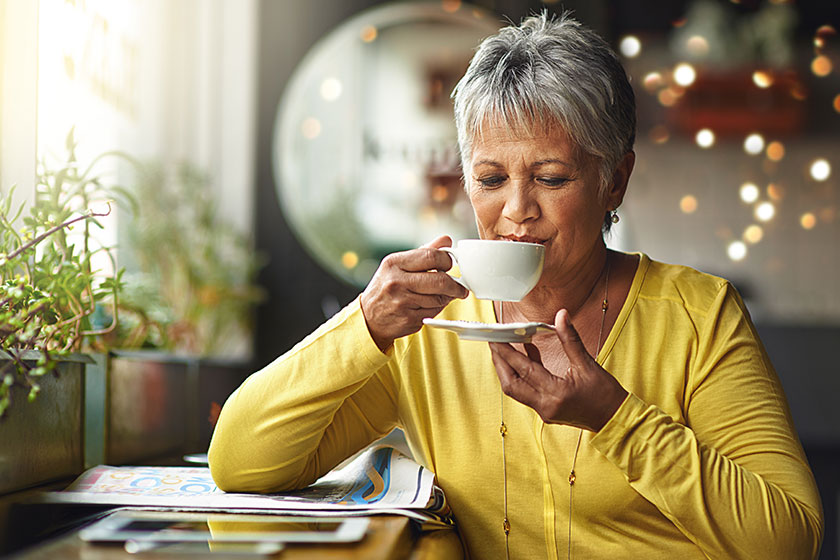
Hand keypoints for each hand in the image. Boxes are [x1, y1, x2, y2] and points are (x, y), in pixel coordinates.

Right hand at [360, 235, 468, 351]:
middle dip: (456, 285)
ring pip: (440, 299)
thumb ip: (424, 251)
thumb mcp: (398, 264)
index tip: (450, 265)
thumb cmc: (386, 287)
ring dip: (446, 298)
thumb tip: (446, 239)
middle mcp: (397, 282)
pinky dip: (436, 310)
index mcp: (395, 263)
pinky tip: (428, 306)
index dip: (447, 261)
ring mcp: (402, 302)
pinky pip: (434, 313)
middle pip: (440, 281)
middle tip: (460, 288)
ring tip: (440, 296)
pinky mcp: (408, 319)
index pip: (432, 256)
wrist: (369, 317)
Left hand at [489, 309, 627, 431]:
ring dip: (508, 370)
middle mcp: (545, 405)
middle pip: (511, 384)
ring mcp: (544, 411)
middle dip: (500, 363)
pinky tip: (525, 357)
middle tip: (494, 342)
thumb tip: (561, 316)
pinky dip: (521, 375)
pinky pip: (526, 392)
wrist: (615, 419)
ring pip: (516, 390)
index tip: (495, 338)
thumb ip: (570, 339)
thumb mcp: (588, 364)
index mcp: (555, 393)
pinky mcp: (546, 411)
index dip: (507, 352)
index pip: (523, 370)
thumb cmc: (605, 394)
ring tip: (504, 348)